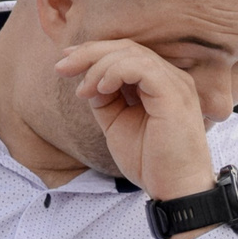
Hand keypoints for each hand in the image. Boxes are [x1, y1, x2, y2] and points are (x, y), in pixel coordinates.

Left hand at [52, 40, 219, 204]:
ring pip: (131, 54)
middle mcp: (171, 78)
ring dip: (98, 66)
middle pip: (126, 48)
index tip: (66, 62)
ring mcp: (175, 84)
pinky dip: (115, 72)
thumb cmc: (151, 162)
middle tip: (62, 67)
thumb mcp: (117, 124)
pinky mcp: (174, 94)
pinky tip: (101, 89)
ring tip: (83, 90)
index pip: (126, 53)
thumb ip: (105, 100)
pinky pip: (140, 68)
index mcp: (160, 83)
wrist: (174, 190)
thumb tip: (89, 81)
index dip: (93, 52)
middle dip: (89, 53)